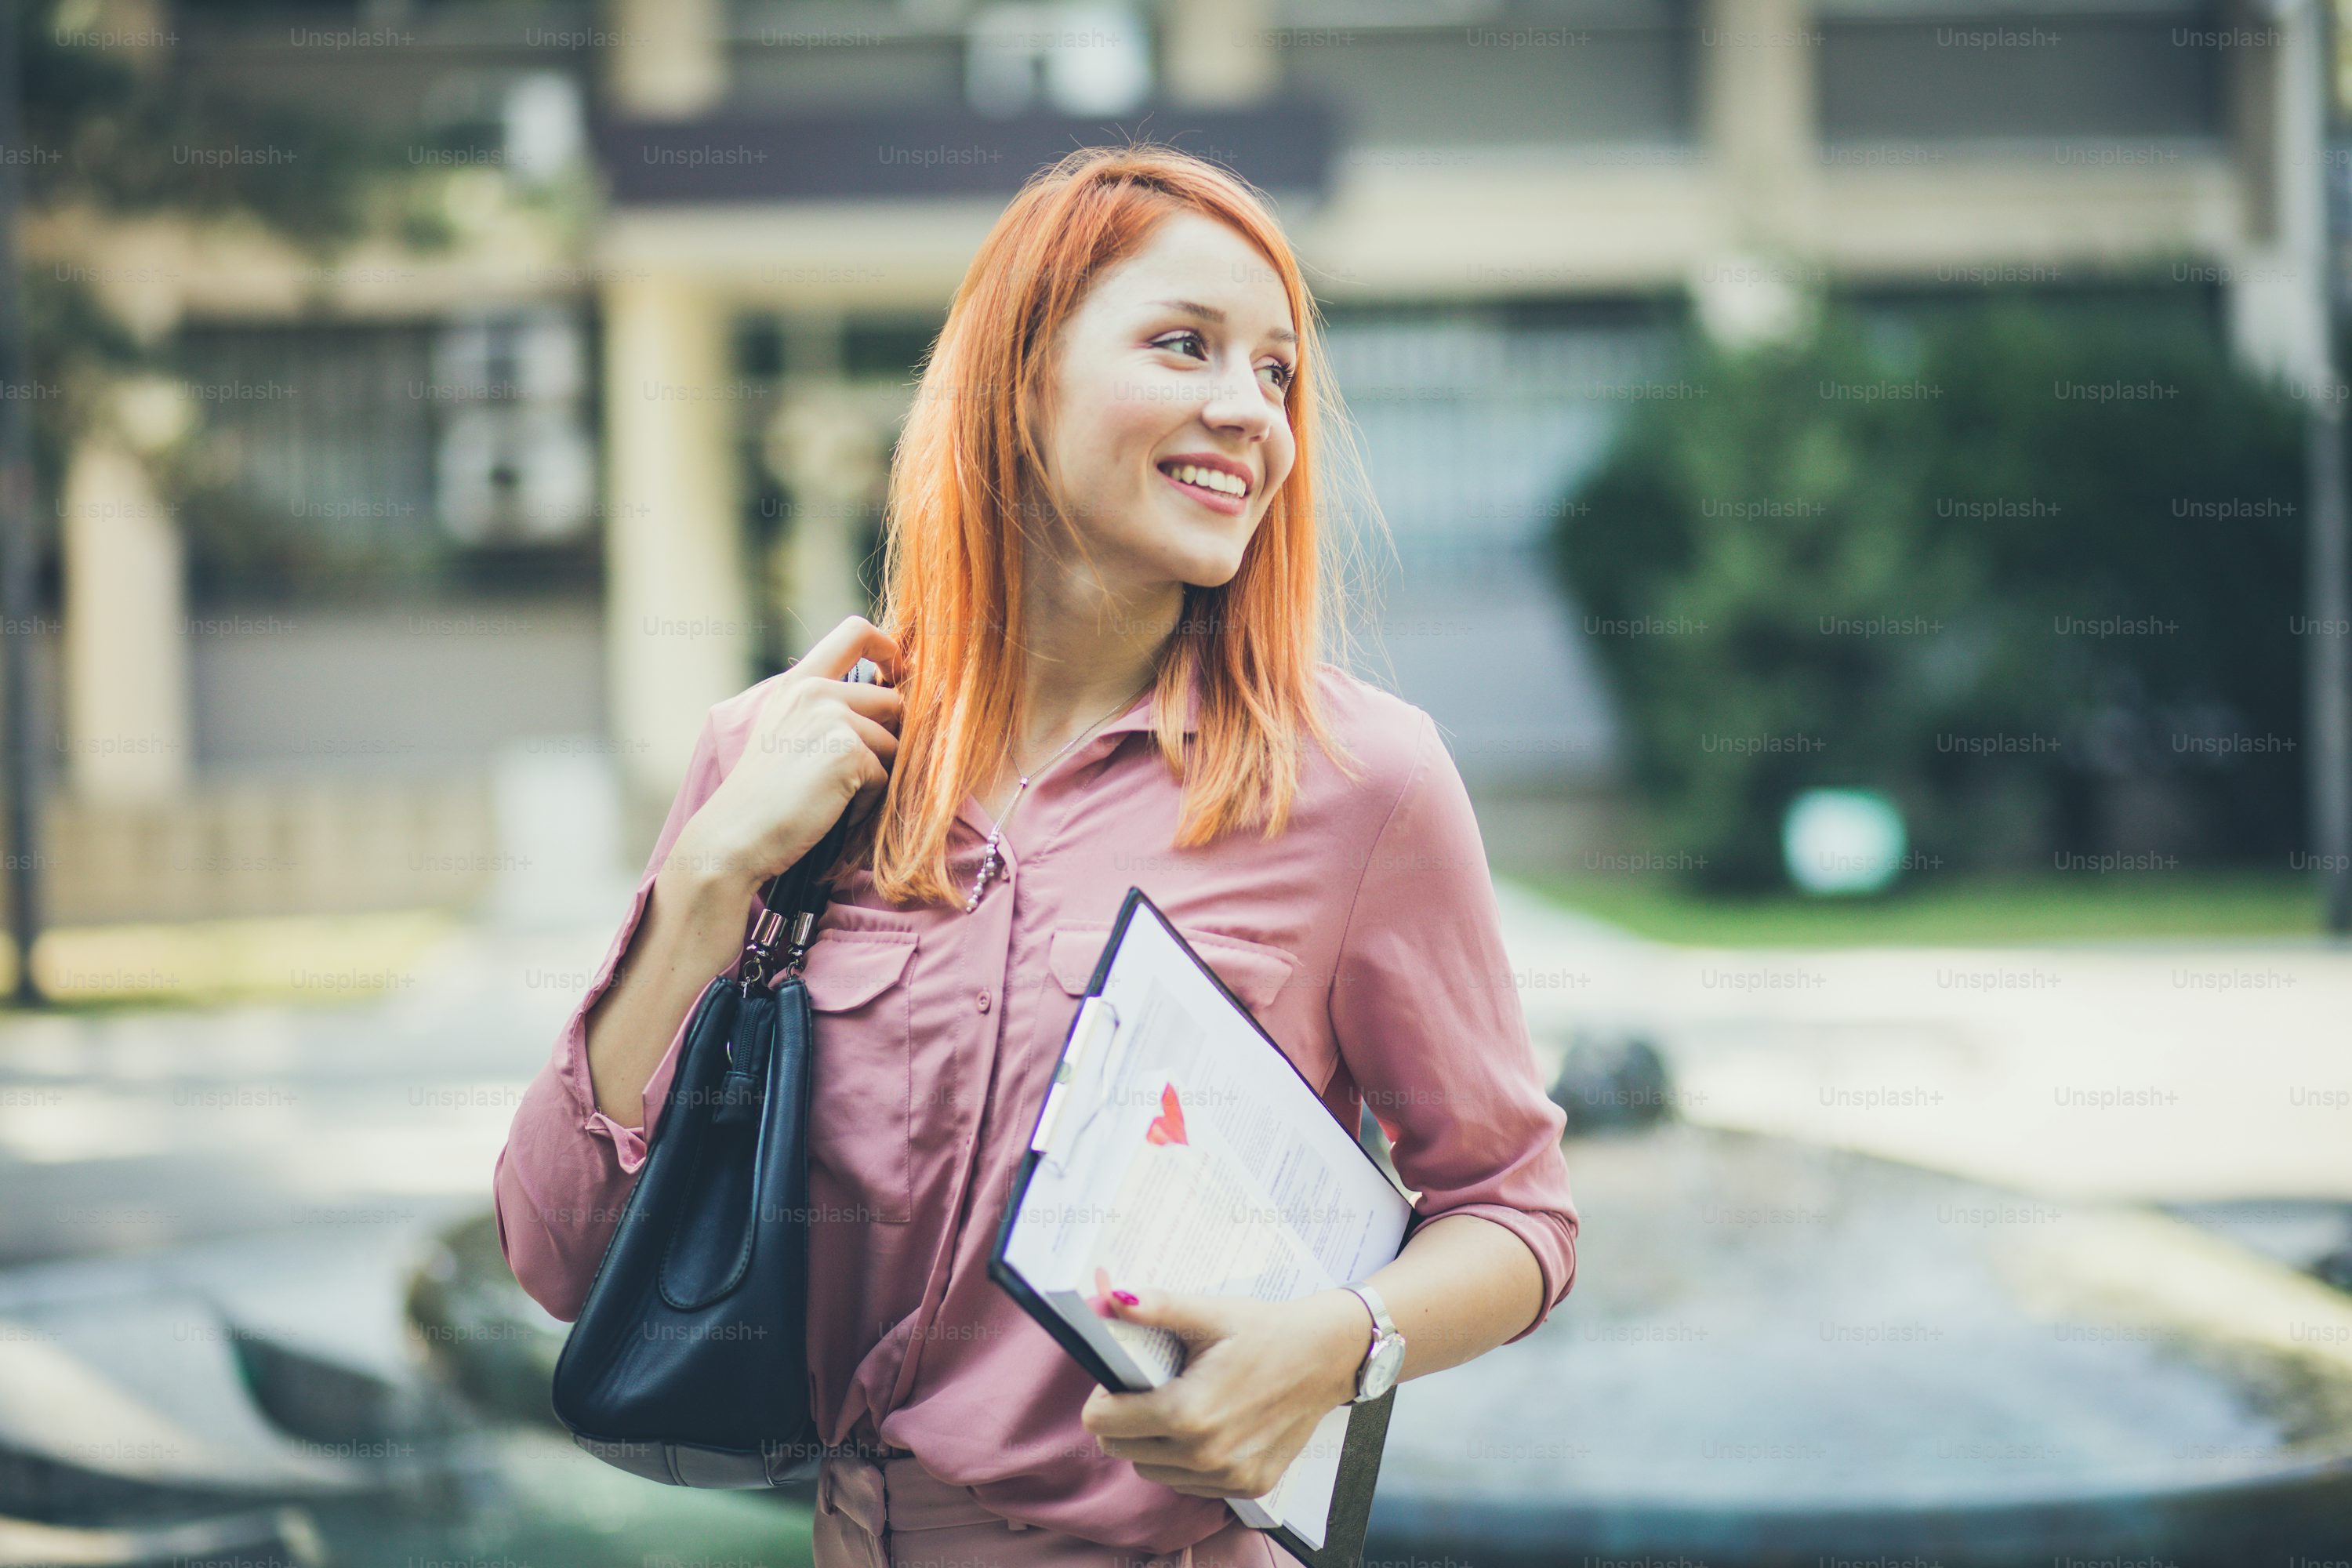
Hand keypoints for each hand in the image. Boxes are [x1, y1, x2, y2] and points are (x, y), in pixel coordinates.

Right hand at [669, 616, 903, 892]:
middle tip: (856, 773)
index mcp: (798, 681)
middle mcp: (815, 691)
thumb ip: (827, 707)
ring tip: (835, 796)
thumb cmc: (765, 794)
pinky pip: (884, 777)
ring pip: (893, 743)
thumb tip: (894, 700)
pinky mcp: (848, 753)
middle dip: (887, 740)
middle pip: (892, 700)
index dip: (890, 648)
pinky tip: (833, 809)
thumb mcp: (786, 730)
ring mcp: (832, 718)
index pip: (855, 631)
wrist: (737, 835)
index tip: (897, 675)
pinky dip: (867, 801)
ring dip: (876, 776)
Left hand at [1077, 1272, 1371, 1500]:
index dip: (1102, 1397)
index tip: (1120, 1379)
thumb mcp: (1209, 1312)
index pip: (1102, 1424)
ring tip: (1178, 1405)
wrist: (1329, 1356)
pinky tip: (1206, 1427)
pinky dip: (1184, 1460)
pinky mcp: (1248, 1486)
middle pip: (1121, 1450)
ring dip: (1152, 1443)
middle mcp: (1206, 1455)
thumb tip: (1109, 1298)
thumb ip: (1155, 1308)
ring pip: (1151, 1471)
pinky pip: (1188, 1483)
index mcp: (1188, 1412)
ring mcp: (1228, 1477)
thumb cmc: (1266, 1331)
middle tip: (1148, 1388)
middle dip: (1123, 1419)